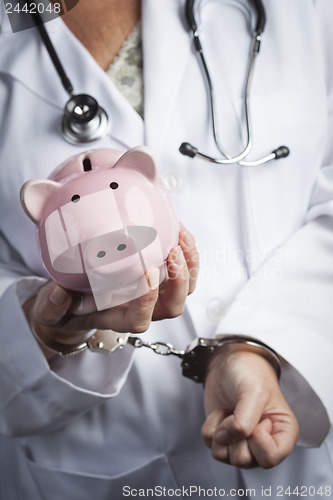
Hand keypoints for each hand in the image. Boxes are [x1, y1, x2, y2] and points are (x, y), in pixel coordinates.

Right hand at [23, 223, 198, 359]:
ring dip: (188, 264)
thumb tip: (59, 294)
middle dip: (178, 281)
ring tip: (180, 237)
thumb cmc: (67, 305)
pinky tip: (177, 229)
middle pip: (172, 306)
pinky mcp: (160, 276)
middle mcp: (142, 308)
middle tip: (171, 252)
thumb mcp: (51, 308)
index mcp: (118, 318)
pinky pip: (184, 268)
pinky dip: (187, 250)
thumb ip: (51, 306)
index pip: (139, 320)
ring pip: (184, 288)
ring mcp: (155, 293)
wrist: (76, 298)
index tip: (146, 274)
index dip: (147, 303)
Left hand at [201, 346, 298, 468]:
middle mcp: (263, 443)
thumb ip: (244, 421)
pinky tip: (222, 412)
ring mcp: (242, 443)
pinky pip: (210, 445)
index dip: (257, 440)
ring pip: (224, 457)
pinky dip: (211, 427)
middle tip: (240, 413)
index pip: (270, 458)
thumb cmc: (250, 372)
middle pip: (243, 460)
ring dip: (221, 431)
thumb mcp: (253, 392)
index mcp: (283, 433)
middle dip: (235, 435)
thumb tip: (227, 439)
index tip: (258, 419)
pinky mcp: (224, 438)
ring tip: (231, 411)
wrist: (228, 362)